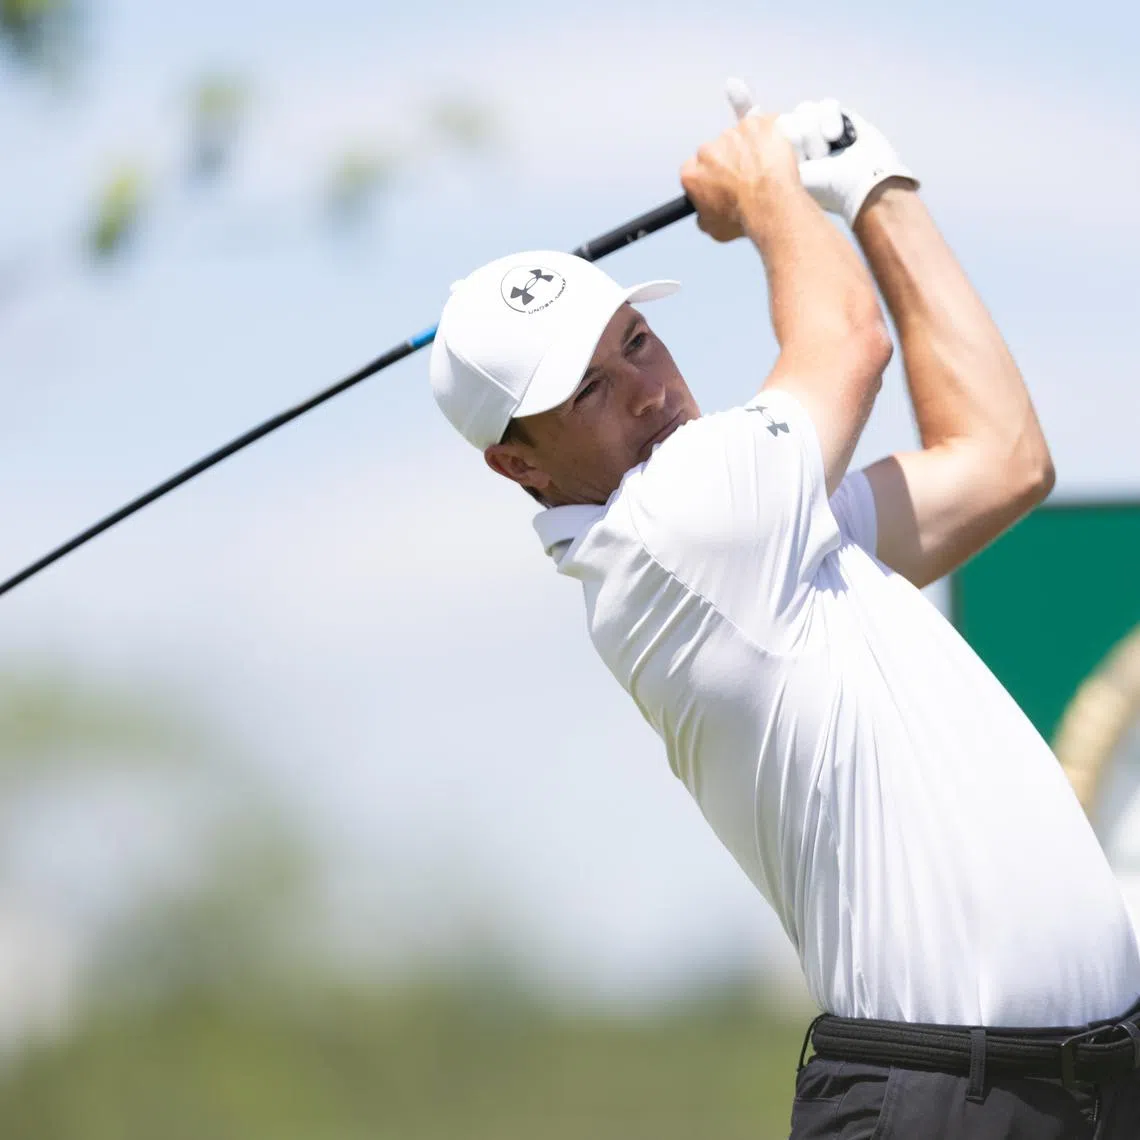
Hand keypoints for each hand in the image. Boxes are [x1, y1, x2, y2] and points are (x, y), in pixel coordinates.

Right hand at [680, 114, 802, 242]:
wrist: (771, 204)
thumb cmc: (743, 217)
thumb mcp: (713, 228)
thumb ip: (703, 214)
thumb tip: (705, 211)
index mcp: (692, 173)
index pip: (694, 169)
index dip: (708, 175)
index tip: (720, 181)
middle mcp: (707, 150)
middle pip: (715, 150)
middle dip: (728, 160)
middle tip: (745, 177)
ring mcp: (732, 134)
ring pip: (739, 137)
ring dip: (748, 148)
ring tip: (763, 168)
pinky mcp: (756, 124)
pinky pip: (761, 126)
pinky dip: (767, 136)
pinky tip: (773, 154)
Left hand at [725, 80, 918, 226]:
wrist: (858, 187)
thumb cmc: (821, 190)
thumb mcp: (783, 178)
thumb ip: (759, 153)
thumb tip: (748, 122)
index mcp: (775, 154)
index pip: (755, 123)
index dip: (743, 104)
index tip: (731, 87)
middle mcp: (792, 138)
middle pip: (782, 120)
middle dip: (796, 143)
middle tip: (808, 164)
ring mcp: (814, 126)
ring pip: (804, 112)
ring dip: (815, 137)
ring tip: (825, 158)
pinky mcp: (835, 116)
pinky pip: (824, 105)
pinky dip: (830, 122)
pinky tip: (837, 140)